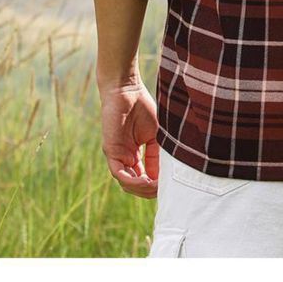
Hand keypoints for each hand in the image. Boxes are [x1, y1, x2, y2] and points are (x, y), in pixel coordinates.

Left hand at [98, 78, 159, 197]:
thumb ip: (158, 156)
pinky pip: (120, 175)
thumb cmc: (142, 108)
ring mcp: (117, 156)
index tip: (171, 185)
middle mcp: (125, 159)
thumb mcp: (156, 136)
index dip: (156, 185)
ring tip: (156, 185)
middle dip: (150, 191)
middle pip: (136, 186)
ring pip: (127, 184)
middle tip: (164, 189)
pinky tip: (146, 180)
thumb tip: (163, 178)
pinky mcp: (111, 152)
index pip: (144, 179)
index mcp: (134, 155)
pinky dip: (133, 181)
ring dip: (143, 189)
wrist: (127, 90)